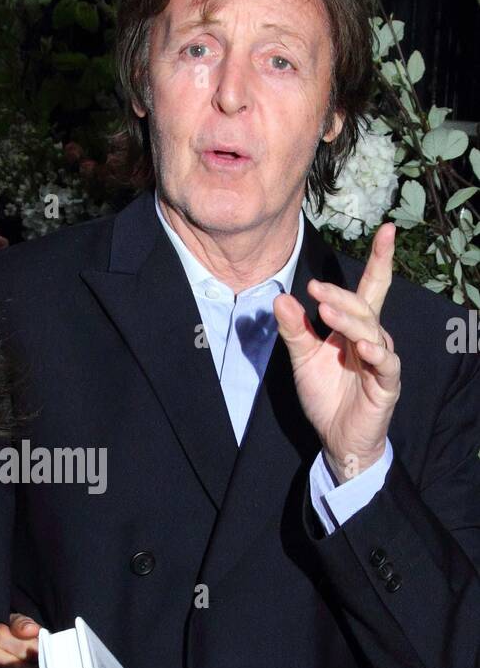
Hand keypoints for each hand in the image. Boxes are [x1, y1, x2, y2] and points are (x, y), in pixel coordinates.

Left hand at [273, 223, 400, 482]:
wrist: (336, 437)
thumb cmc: (325, 395)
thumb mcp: (303, 359)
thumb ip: (294, 329)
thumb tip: (280, 297)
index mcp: (354, 327)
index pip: (370, 287)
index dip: (380, 259)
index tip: (385, 230)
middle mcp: (372, 338)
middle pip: (364, 306)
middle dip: (342, 296)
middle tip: (315, 290)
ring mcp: (381, 361)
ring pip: (373, 330)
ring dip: (351, 319)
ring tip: (327, 312)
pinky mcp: (386, 385)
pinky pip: (386, 364)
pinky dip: (376, 353)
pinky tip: (362, 345)